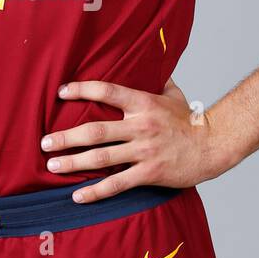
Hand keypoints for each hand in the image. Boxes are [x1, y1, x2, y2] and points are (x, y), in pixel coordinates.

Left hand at [40, 77, 213, 203]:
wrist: (214, 145)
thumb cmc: (191, 120)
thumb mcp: (174, 94)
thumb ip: (156, 80)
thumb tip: (148, 62)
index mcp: (144, 103)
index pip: (107, 91)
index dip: (82, 89)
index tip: (61, 93)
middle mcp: (141, 126)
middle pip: (95, 130)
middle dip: (66, 137)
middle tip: (44, 143)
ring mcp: (144, 151)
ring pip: (101, 157)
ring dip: (73, 162)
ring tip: (52, 165)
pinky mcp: (150, 173)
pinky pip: (117, 183)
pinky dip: (96, 191)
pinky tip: (78, 195)